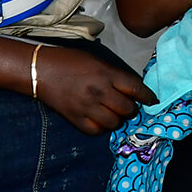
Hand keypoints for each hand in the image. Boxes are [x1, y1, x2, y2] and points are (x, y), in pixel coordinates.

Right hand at [33, 46, 156, 135]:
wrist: (39, 70)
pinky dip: (101, 127)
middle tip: (126, 106)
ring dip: (117, 119)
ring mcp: (87, 107)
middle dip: (131, 109)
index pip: (136, 89)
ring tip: (112, 113)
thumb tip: (130, 89)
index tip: (152, 100)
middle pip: (127, 108)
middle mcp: (99, 92)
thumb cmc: (68, 61)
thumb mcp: (95, 61)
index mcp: (106, 74)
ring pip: (114, 122)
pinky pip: (96, 130)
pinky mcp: (75, 118)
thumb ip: (113, 75)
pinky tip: (99, 120)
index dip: (148, 96)